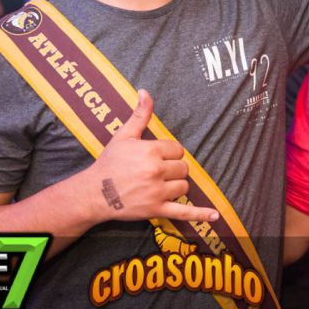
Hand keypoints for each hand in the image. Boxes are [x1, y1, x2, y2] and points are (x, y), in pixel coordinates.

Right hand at [84, 89, 218, 223]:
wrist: (93, 193)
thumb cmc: (109, 163)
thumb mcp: (124, 135)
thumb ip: (140, 114)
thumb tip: (145, 91)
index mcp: (151, 151)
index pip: (178, 149)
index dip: (169, 153)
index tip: (155, 157)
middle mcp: (156, 171)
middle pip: (183, 167)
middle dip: (173, 169)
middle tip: (155, 172)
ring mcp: (157, 192)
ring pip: (184, 186)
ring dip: (176, 186)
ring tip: (157, 185)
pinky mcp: (157, 210)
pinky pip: (184, 212)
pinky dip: (201, 214)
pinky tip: (215, 217)